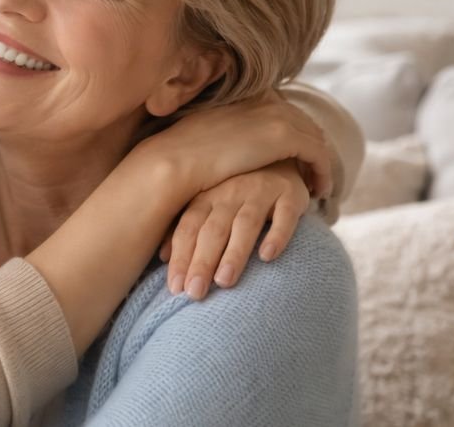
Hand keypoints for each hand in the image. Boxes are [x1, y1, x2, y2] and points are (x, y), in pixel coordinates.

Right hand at [127, 89, 331, 214]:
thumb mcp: (205, 133)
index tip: (294, 157)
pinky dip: (323, 172)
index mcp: (247, 96)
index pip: (282, 110)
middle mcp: (265, 100)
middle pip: (303, 122)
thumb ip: (225, 131)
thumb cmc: (183, 156)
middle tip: (311, 172)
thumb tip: (229, 146)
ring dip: (319, 161)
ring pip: (315, 138)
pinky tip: (319, 192)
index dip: (293, 132)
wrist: (178, 162)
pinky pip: (319, 154)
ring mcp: (277, 116)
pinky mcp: (286, 137)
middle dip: (311, 146)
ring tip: (317, 185)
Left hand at [158, 159, 309, 299]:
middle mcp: (231, 191)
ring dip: (234, 253)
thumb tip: (162, 257)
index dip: (181, 257)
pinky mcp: (291, 194)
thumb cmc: (239, 193)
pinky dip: (277, 235)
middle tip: (195, 293)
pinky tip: (268, 256)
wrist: (280, 161)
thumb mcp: (211, 205)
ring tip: (224, 281)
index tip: (175, 288)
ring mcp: (261, 190)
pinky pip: (285, 215)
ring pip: (246, 223)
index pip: (189, 228)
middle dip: (202, 262)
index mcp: (207, 195)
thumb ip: (189, 229)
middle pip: (214, 229)